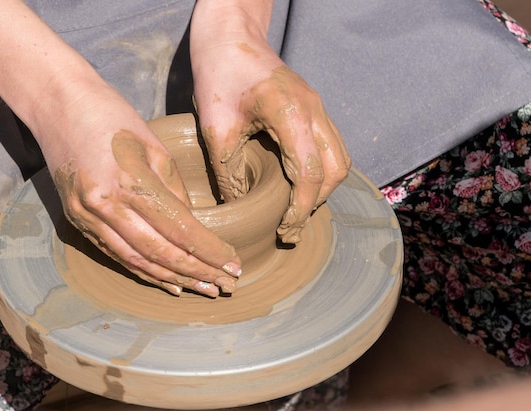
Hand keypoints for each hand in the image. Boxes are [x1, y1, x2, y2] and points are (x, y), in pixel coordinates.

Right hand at [37, 82, 240, 296]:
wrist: (58, 104)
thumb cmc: (113, 117)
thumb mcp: (155, 147)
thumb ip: (174, 191)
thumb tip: (192, 228)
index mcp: (131, 180)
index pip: (180, 228)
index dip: (209, 251)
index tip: (233, 265)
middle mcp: (106, 205)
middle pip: (160, 252)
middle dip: (197, 273)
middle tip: (225, 285)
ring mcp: (87, 216)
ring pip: (136, 260)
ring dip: (172, 279)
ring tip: (201, 290)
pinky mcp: (77, 221)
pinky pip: (115, 254)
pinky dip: (142, 270)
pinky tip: (166, 280)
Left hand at [190, 1, 350, 242]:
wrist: (230, 36)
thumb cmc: (218, 76)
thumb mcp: (216, 129)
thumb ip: (228, 172)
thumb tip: (239, 210)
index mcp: (291, 114)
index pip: (310, 174)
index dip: (301, 208)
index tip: (285, 229)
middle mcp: (314, 111)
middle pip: (336, 169)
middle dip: (317, 201)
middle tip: (291, 225)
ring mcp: (318, 107)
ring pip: (339, 158)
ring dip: (322, 187)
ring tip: (296, 208)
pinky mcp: (314, 107)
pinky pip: (331, 145)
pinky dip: (321, 170)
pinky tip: (298, 183)